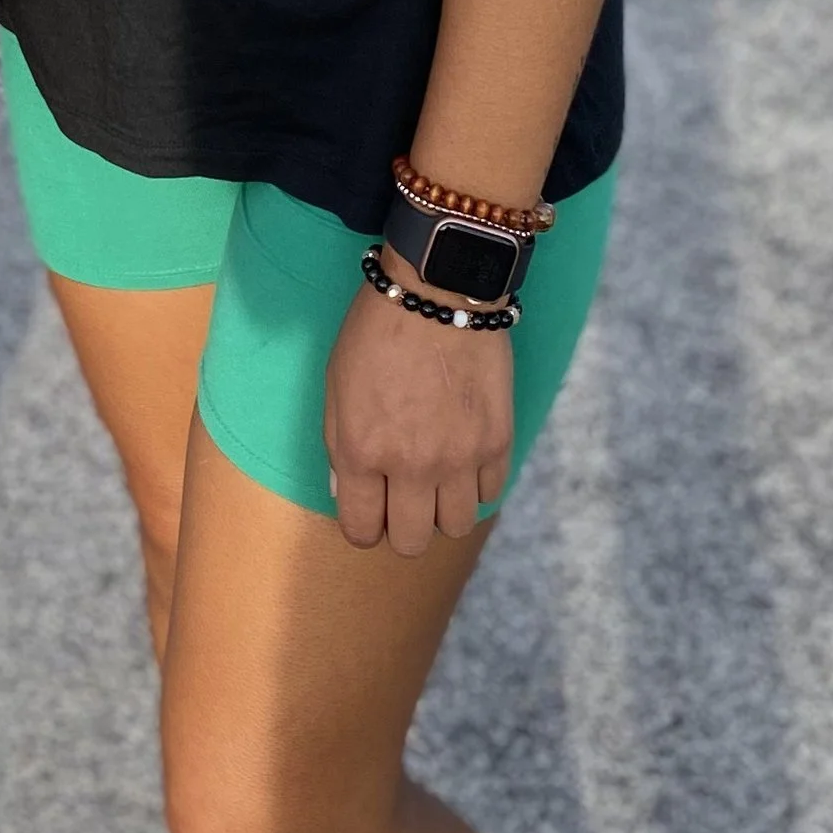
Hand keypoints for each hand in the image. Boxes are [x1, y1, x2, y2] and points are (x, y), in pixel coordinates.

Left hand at [323, 263, 511, 554]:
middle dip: (403, 526)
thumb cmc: (375, 332)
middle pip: (411, 542)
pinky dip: (476, 484)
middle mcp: (410, 467)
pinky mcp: (496, 442)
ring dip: (442, 509)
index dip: (363, 527)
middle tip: (403, 497)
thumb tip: (345, 491)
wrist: (437, 290)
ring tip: (437, 479)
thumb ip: (338, 444)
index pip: (361, 531)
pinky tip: (464, 457)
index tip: (370, 510)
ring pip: (455, 527)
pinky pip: (489, 494)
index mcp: (361, 452)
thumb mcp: (335, 385)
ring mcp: (458, 459)